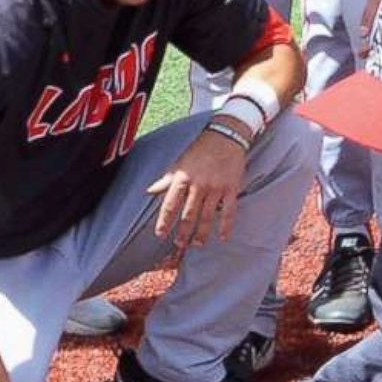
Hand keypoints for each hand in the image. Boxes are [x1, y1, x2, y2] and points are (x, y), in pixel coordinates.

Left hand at [148, 122, 250, 249]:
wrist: (226, 137)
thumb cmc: (201, 150)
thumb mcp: (180, 163)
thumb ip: (166, 180)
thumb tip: (149, 191)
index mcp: (183, 178)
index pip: (170, 204)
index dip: (164, 221)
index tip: (160, 234)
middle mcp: (198, 185)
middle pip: (189, 215)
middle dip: (183, 232)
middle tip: (180, 244)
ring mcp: (216, 188)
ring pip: (207, 217)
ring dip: (202, 233)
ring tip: (197, 244)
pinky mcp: (231, 189)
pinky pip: (229, 212)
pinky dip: (226, 226)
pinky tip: (223, 237)